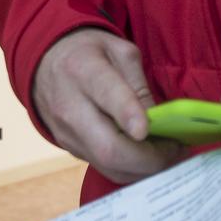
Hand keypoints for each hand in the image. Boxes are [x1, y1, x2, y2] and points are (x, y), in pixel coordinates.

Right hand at [31, 28, 182, 185]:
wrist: (45, 63)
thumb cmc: (88, 52)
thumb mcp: (119, 51)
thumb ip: (139, 84)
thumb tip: (156, 121)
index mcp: (83, 70)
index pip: (106, 94)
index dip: (127, 114)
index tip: (146, 130)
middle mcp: (70, 106)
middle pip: (108, 147)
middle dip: (148, 158)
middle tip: (176, 150)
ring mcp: (67, 133)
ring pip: (108, 165)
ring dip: (144, 168)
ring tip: (169, 156)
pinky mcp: (70, 149)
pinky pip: (104, 168)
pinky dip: (131, 169)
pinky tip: (149, 159)